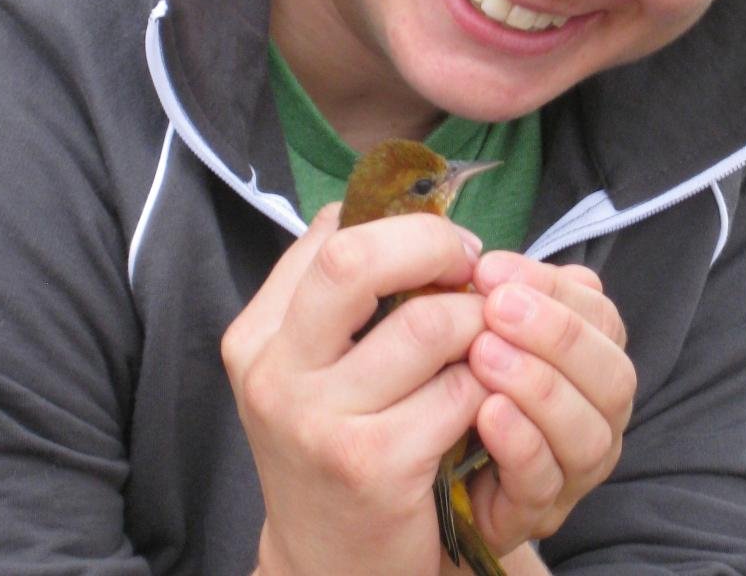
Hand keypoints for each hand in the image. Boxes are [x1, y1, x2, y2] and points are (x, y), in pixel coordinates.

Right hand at [222, 204, 490, 575]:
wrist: (332, 565)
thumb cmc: (337, 443)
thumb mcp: (312, 365)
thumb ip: (336, 291)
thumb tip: (384, 206)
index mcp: (258, 335)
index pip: (331, 238)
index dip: (403, 229)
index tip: (444, 248)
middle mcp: (274, 374)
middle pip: (357, 259)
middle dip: (434, 247)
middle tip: (473, 269)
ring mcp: (317, 422)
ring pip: (428, 324)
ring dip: (476, 322)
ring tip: (484, 339)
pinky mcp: (372, 465)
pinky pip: (459, 390)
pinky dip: (488, 383)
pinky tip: (485, 397)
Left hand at [461, 253, 635, 555]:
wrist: (431, 474)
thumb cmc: (468, 381)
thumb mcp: (488, 330)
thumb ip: (503, 296)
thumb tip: (491, 266)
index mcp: (596, 362)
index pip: (601, 317)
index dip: (551, 288)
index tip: (490, 269)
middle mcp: (599, 417)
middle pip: (612, 375)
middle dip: (556, 334)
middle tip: (496, 307)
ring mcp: (574, 471)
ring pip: (587, 433)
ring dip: (538, 386)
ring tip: (483, 355)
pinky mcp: (534, 514)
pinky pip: (543, 481)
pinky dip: (519, 442)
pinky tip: (486, 412)